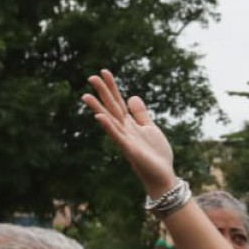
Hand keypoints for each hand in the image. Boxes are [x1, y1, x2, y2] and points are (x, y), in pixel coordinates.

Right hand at [83, 71, 177, 196]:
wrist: (162, 176)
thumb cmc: (156, 155)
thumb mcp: (150, 129)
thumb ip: (140, 114)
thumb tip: (132, 96)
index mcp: (130, 124)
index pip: (118, 101)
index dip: (112, 87)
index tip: (104, 71)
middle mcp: (124, 130)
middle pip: (111, 108)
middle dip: (102, 93)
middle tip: (91, 77)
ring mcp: (125, 140)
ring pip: (110, 121)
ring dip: (98, 109)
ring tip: (86, 96)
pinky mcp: (129, 150)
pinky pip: (117, 137)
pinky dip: (108, 127)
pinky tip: (99, 117)